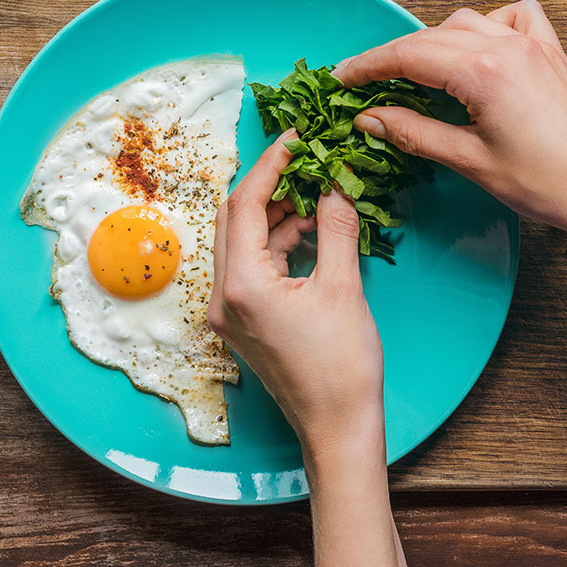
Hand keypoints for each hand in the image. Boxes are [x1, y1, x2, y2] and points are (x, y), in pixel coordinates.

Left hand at [208, 134, 384, 454]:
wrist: (337, 429)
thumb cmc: (342, 367)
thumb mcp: (343, 287)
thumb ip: (335, 225)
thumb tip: (336, 180)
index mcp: (242, 285)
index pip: (244, 203)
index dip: (271, 163)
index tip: (298, 137)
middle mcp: (223, 296)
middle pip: (232, 216)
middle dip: (268, 183)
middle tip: (306, 160)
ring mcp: (229, 310)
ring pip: (240, 238)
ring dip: (273, 211)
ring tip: (316, 192)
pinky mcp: (242, 320)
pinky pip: (250, 262)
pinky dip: (275, 239)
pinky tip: (309, 228)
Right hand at [337, 0, 566, 250]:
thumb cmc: (546, 185)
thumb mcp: (470, 162)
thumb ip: (414, 133)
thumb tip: (370, 118)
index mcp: (485, 71)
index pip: (409, 55)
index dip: (369, 65)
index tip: (341, 78)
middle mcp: (508, 45)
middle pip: (431, 36)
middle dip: (394, 56)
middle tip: (364, 82)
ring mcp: (534, 44)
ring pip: (467, 22)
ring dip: (436, 42)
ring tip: (416, 74)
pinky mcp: (552, 53)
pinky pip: (513, 17)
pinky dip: (489, 25)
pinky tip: (480, 50)